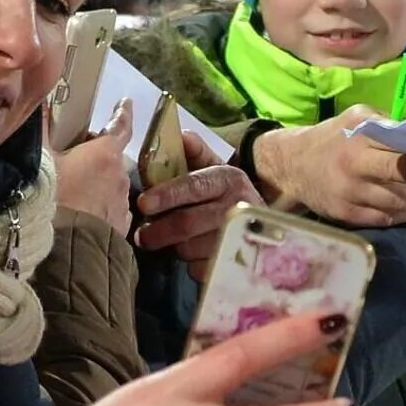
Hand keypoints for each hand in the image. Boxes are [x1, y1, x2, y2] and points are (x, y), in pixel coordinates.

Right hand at [55, 99, 132, 235]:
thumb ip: (43, 131)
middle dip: (96, 156)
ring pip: (111, 184)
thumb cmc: (53, 197)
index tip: (126, 103)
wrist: (68, 247)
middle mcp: (121, 174)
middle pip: (111, 158)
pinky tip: (82, 213)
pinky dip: (100, 206)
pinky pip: (111, 208)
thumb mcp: (42, 160)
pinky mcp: (122, 225)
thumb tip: (43, 105)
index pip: (120, 126)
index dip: (122, 113)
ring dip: (97, 183)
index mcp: (105, 153)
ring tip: (73, 192)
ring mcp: (124, 202)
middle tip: (72, 160)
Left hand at [136, 132, 261, 281]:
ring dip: (176, 247)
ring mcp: (240, 237)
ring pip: (192, 248)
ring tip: (171, 242)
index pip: (194, 186)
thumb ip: (193, 152)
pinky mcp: (240, 263)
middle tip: (141, 236)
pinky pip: (204, 268)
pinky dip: (192, 265)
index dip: (167, 195)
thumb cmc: (225, 193)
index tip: (143, 204)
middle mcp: (238, 206)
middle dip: (159, 230)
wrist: (264, 223)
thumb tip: (179, 136)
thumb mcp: (213, 167)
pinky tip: (194, 256)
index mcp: (229, 179)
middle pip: (188, 222)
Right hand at [251, 106, 405, 226]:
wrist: (291, 165)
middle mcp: (353, 165)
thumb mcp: (359, 118)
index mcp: (360, 136)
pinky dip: (404, 215)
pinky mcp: (346, 215)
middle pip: (400, 181)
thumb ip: (392, 126)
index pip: (398, 153)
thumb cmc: (335, 138)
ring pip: (397, 204)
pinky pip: (386, 219)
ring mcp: (349, 193)